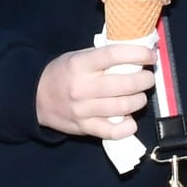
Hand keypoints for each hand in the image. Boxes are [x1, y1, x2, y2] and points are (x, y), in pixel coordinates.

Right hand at [35, 43, 155, 138]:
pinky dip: (127, 127)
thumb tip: (137, 55)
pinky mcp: (84, 127)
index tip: (151, 56)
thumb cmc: (62, 74)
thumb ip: (102, 57)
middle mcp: (82, 87)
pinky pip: (112, 131)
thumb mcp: (77, 57)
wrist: (35, 98)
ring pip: (123, 106)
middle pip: (125, 84)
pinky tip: (130, 120)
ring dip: (139, 101)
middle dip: (145, 80)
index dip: (138, 54)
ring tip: (139, 96)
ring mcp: (83, 109)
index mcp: (81, 64)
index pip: (115, 55)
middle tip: (148, 78)